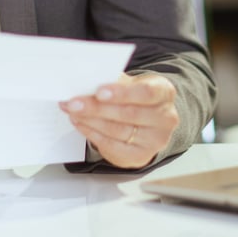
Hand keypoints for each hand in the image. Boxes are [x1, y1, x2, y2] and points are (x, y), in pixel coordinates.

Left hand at [59, 72, 177, 168]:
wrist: (149, 121)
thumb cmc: (136, 97)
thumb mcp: (131, 83)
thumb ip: (114, 82)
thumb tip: (86, 82)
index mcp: (164, 93)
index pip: (146, 92)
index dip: (122, 93)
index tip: (99, 91)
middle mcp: (165, 118)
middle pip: (128, 114)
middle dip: (96, 108)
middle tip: (73, 103)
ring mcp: (154, 140)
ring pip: (117, 130)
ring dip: (90, 120)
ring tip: (72, 111)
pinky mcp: (141, 156)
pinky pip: (112, 146)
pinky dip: (92, 133)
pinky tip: (80, 123)